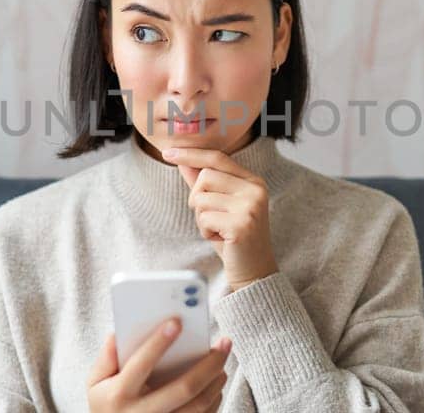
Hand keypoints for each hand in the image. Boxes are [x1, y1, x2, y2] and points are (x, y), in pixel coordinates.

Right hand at [87, 316, 231, 412]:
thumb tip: (119, 333)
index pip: (141, 365)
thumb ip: (105, 357)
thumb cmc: (106, 404)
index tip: (177, 321)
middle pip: (184, 388)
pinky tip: (216, 382)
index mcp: (119, 395)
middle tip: (224, 342)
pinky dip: (215, 398)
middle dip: (208, 363)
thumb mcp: (95, 383)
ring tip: (222, 361)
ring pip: (199, 405)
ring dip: (216, 381)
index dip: (158, 343)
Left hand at [162, 147, 278, 292]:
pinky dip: (205, 231)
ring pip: (201, 198)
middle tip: (210, 218)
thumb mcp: (218, 207)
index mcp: (253, 182)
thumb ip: (203, 183)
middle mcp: (255, 190)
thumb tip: (184, 160)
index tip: (168, 152)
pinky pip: (204, 218)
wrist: (254, 271)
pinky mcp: (241, 225)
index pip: (218, 158)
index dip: (191, 154)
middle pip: (205, 177)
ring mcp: (250, 207)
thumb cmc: (234, 238)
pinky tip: (221, 239)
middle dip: (197, 199)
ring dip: (201, 218)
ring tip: (218, 230)